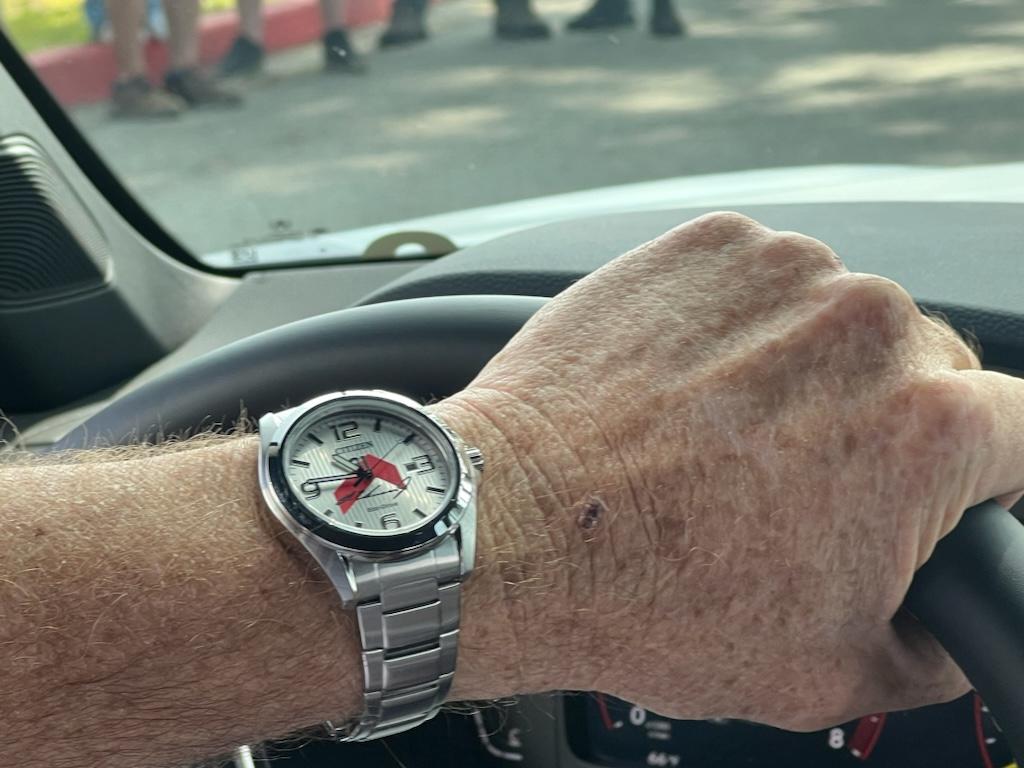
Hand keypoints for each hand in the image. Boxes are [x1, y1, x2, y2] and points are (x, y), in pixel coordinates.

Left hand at [438, 212, 1023, 729]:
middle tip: (801, 477)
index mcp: (929, 425)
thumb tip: (960, 625)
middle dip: (884, 423)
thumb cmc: (652, 595)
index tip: (955, 487)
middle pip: (925, 368)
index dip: (992, 472)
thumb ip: (935, 647)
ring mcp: (779, 272)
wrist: (516, 526)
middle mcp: (867, 324)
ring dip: (804, 369)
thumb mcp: (828, 671)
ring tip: (724, 435)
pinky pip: (758, 284)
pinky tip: (686, 389)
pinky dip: (737, 326)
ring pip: (836, 320)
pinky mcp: (704, 247)